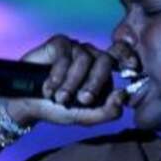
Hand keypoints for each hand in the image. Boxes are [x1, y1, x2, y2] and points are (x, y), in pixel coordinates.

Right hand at [1, 34, 128, 125]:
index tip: (132, 66)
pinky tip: (48, 88)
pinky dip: (57, 75)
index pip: (121, 56)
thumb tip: (123, 95)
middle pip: (104, 60)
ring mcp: (75, 49)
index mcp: (103, 73)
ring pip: (84, 59)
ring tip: (59, 98)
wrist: (27, 105)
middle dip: (94, 83)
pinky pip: (65, 54)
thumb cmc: (58, 110)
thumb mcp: (85, 116)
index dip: (127, 57)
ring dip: (71, 83)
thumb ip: (107, 111)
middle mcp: (92, 57)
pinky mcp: (59, 44)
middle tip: (82, 100)